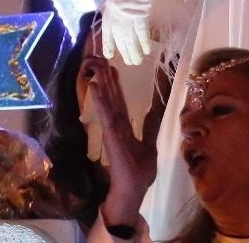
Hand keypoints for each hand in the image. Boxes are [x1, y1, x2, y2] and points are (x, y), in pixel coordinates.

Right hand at [89, 60, 164, 225]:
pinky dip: (99, 100)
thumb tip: (155, 112)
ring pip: (107, 102)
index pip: (118, 102)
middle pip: (111, 98)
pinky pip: (105, 115)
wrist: (132, 190)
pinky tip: (94, 86)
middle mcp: (116, 125)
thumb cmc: (139, 172)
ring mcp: (112, 130)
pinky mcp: (111, 136)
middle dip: (106, 78)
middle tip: (100, 58)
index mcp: (124, 127)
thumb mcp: (149, 145)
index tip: (112, 68)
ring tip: (96, 65)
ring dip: (102, 83)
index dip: (115, 85)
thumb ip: (150, 128)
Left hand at [101, 0, 169, 64]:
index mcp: (109, 7)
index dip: (108, 43)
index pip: (108, 31)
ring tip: (137, 62)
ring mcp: (128, 14)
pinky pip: (141, 32)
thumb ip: (119, 3)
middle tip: (129, 63)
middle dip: (124, 51)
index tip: (109, 55)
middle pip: (119, 38)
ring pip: (129, 38)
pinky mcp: (140, 12)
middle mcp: (116, 13)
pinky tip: (146, 51)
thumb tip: (122, 14)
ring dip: (133, 51)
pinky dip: (143, 42)